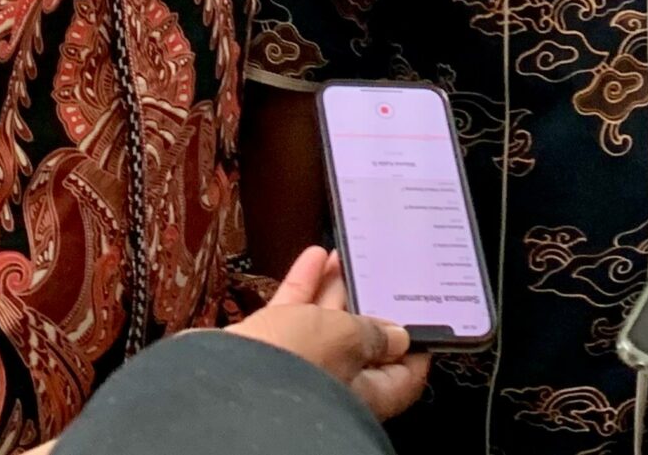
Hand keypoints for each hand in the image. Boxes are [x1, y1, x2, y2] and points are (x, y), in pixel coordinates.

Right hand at [226, 246, 430, 421]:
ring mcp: (300, 363)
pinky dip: (304, 283)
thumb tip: (398, 336)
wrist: (229, 376)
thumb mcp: (348, 338)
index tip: (419, 316)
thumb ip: (373, 331)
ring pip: (324, 321)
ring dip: (335, 287)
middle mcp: (334, 381)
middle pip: (360, 341)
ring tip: (346, 255)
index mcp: (365, 392)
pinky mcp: (270, 345)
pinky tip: (314, 256)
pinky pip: (294, 310)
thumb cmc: (295, 367)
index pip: (402, 372)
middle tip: (379, 275)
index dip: (413, 344)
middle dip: (367, 305)